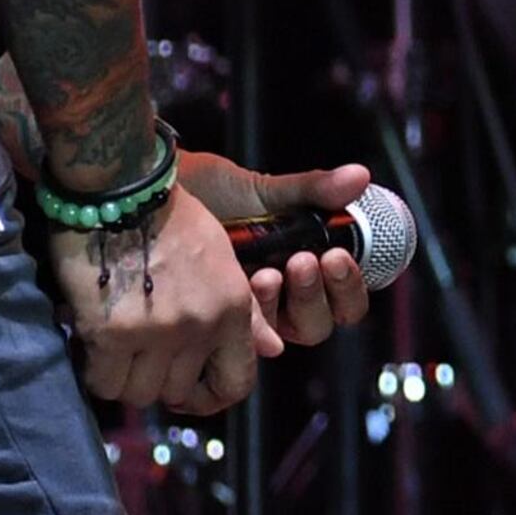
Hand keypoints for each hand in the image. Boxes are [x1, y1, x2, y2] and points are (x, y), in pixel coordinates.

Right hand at [42, 173, 273, 417]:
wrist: (121, 187)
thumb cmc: (170, 216)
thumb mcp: (221, 258)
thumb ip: (243, 312)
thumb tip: (274, 351)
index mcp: (233, 306)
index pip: (236, 382)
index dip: (211, 396)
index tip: (188, 390)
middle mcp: (199, 326)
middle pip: (176, 393)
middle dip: (157, 380)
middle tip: (139, 358)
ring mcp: (156, 333)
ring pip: (139, 393)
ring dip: (124, 378)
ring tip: (114, 349)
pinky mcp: (112, 334)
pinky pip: (104, 382)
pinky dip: (96, 371)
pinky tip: (94, 345)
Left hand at [177, 150, 376, 352]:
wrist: (156, 195)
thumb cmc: (212, 192)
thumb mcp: (266, 190)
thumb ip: (313, 190)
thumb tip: (359, 177)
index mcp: (304, 265)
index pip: (344, 298)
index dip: (348, 286)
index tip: (337, 256)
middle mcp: (281, 297)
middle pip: (317, 324)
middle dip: (314, 295)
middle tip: (302, 262)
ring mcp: (248, 312)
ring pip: (282, 335)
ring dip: (280, 306)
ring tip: (268, 273)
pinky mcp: (215, 323)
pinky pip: (240, 337)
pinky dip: (249, 318)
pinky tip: (246, 286)